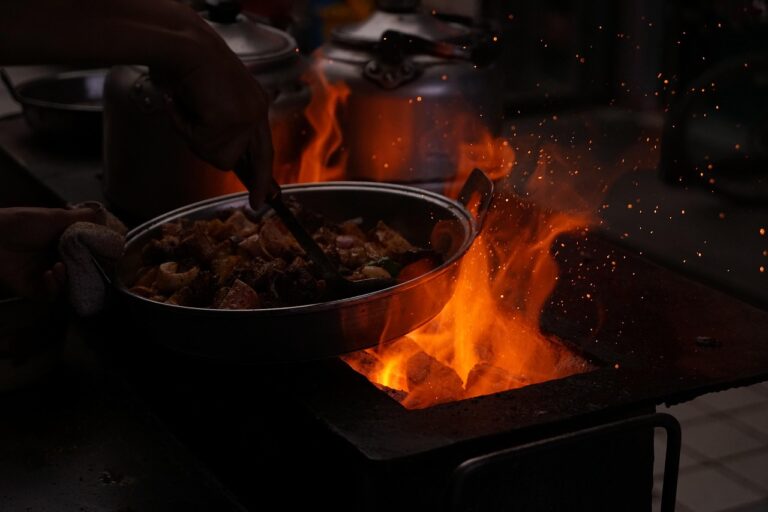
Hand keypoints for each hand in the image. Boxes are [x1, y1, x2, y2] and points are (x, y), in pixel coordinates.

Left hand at [0, 207, 100, 299]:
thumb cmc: (17, 223)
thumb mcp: (52, 216)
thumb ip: (78, 218)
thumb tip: (100, 215)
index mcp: (61, 242)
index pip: (85, 252)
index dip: (96, 255)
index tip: (105, 254)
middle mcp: (54, 259)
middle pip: (80, 271)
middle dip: (85, 269)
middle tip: (88, 265)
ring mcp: (44, 275)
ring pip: (68, 285)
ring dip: (68, 278)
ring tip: (61, 267)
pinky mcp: (33, 288)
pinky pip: (51, 295)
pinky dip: (54, 287)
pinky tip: (49, 274)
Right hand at [154, 26, 273, 207]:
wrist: (183, 44)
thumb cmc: (189, 65)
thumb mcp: (212, 100)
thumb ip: (220, 126)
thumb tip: (219, 157)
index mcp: (256, 105)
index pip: (263, 151)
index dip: (263, 179)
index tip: (262, 202)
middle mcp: (257, 111)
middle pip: (237, 160)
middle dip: (221, 159)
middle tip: (204, 135)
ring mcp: (247, 117)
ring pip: (216, 156)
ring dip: (194, 136)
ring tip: (188, 107)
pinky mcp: (232, 120)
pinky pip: (202, 145)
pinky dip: (185, 128)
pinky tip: (183, 104)